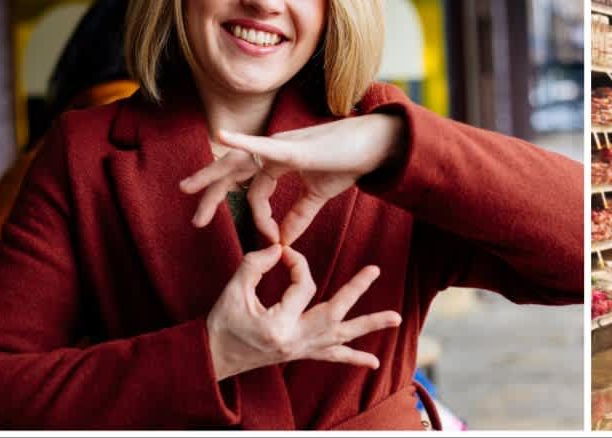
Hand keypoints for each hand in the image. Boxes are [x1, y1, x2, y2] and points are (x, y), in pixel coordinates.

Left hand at [181, 113, 403, 245]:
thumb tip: (284, 241)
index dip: (259, 219)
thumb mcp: (318, 195)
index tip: (273, 241)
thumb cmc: (347, 163)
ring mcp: (280, 146)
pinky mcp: (293, 147)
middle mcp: (273, 151)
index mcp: (279, 162)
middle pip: (233, 173)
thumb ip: (299, 216)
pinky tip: (222, 137)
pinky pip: (262, 147)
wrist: (372, 147)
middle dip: (212, 194)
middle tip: (196, 220)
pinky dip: (241, 143)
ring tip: (187, 188)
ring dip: (211, 176)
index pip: (256, 192)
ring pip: (237, 162)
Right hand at [206, 244, 400, 380]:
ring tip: (397, 318)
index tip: (284, 253)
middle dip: (355, 289)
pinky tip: (374, 363)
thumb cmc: (221, 324)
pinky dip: (354, 358)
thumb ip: (254, 265)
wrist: (214, 358)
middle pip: (334, 312)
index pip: (302, 285)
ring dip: (370, 325)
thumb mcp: (233, 290)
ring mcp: (301, 350)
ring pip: (342, 337)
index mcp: (278, 325)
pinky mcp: (302, 355)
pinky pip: (332, 358)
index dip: (296, 263)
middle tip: (374, 270)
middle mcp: (295, 341)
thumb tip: (279, 249)